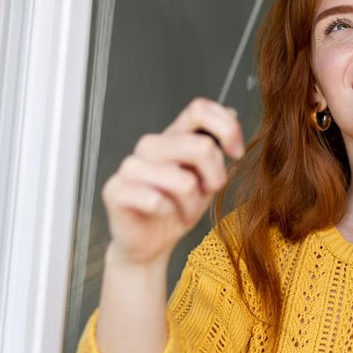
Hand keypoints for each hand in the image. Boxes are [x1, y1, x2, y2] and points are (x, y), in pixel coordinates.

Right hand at [101, 97, 244, 265]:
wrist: (150, 243)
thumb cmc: (178, 207)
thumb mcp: (207, 177)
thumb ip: (216, 147)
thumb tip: (232, 112)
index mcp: (173, 135)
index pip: (199, 109)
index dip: (226, 127)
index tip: (237, 153)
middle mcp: (151, 145)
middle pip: (200, 146)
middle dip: (216, 177)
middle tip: (208, 193)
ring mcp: (131, 165)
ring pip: (184, 181)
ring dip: (192, 204)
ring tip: (184, 211)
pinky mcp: (115, 189)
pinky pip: (155, 199)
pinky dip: (168, 212)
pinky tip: (162, 213)